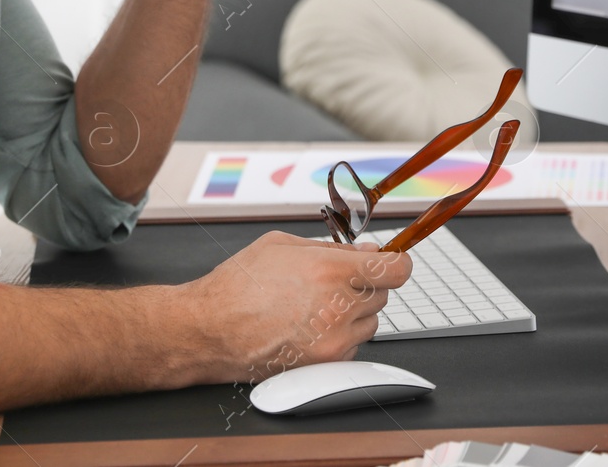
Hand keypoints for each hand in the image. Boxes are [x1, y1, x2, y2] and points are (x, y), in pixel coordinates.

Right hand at [185, 230, 411, 383]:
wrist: (210, 330)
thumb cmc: (239, 285)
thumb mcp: (282, 245)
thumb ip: (333, 247)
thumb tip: (368, 250)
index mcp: (330, 270)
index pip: (396, 270)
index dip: (397, 263)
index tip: (392, 262)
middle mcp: (338, 307)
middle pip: (384, 294)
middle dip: (366, 284)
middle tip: (335, 281)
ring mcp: (334, 339)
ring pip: (371, 322)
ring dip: (355, 311)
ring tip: (317, 305)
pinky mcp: (326, 363)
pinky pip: (353, 345)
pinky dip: (341, 335)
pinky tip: (309, 326)